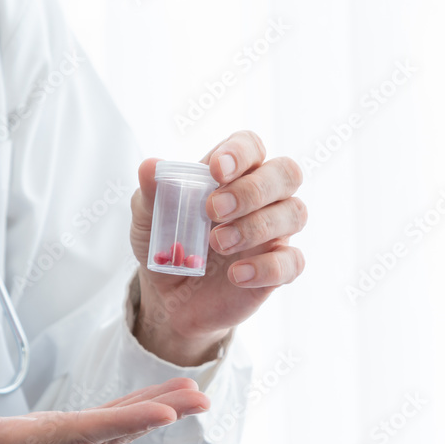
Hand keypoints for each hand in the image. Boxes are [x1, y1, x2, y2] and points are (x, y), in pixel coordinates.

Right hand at [0, 380, 208, 443]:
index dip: (121, 420)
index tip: (164, 412)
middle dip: (153, 416)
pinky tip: (145, 404)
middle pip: (103, 435)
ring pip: (103, 435)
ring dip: (146, 415)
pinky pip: (92, 433)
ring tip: (187, 396)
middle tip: (199, 398)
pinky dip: (124, 416)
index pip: (75, 433)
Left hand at [131, 131, 307, 365]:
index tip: (216, 170)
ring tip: (218, 244)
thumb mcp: (149, 218)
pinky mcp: (278, 268)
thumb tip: (150, 167)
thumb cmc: (166, 244)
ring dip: (257, 226)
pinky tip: (236, 275)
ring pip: (295, 213)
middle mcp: (262, 198)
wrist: (168, 297)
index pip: (251, 146)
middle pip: (286, 173)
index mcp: (233, 174)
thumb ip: (152, 192)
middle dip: (253, 190)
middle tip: (214, 210)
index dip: (240, 152)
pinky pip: (293, 261)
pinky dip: (267, 267)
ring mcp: (274, 232)